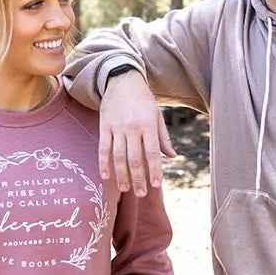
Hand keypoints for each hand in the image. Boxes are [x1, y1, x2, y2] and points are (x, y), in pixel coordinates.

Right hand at [98, 74, 176, 196]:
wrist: (122, 81)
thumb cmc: (143, 100)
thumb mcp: (157, 115)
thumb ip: (163, 137)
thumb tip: (172, 156)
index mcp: (148, 125)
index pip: (152, 153)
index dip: (154, 170)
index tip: (156, 185)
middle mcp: (132, 128)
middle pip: (134, 159)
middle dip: (138, 178)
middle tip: (141, 194)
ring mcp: (117, 128)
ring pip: (118, 156)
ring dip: (121, 175)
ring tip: (125, 189)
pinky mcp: (104, 127)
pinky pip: (103, 148)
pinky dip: (104, 163)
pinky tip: (106, 176)